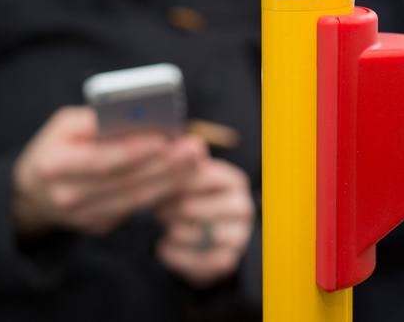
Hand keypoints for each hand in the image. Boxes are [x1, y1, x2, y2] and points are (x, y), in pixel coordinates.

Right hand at [11, 106, 206, 235]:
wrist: (34, 192)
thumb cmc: (57, 146)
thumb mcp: (65, 125)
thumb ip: (97, 120)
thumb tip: (139, 115)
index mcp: (54, 166)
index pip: (100, 160)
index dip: (134, 151)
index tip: (164, 138)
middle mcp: (67, 196)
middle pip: (125, 182)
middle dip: (164, 165)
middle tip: (195, 148)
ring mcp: (83, 217)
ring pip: (136, 199)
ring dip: (171, 180)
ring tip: (195, 160)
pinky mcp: (100, 225)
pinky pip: (137, 207)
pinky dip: (162, 190)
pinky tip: (182, 175)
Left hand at [154, 158, 254, 287]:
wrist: (205, 237)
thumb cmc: (192, 199)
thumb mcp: (189, 178)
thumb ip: (183, 163)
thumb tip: (190, 142)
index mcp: (234, 180)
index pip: (196, 176)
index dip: (170, 184)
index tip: (160, 188)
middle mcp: (243, 207)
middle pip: (189, 208)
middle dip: (166, 210)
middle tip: (160, 211)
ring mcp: (239, 236)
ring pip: (191, 234)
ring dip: (170, 231)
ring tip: (166, 226)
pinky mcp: (228, 261)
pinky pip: (193, 260)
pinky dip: (174, 255)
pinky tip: (165, 247)